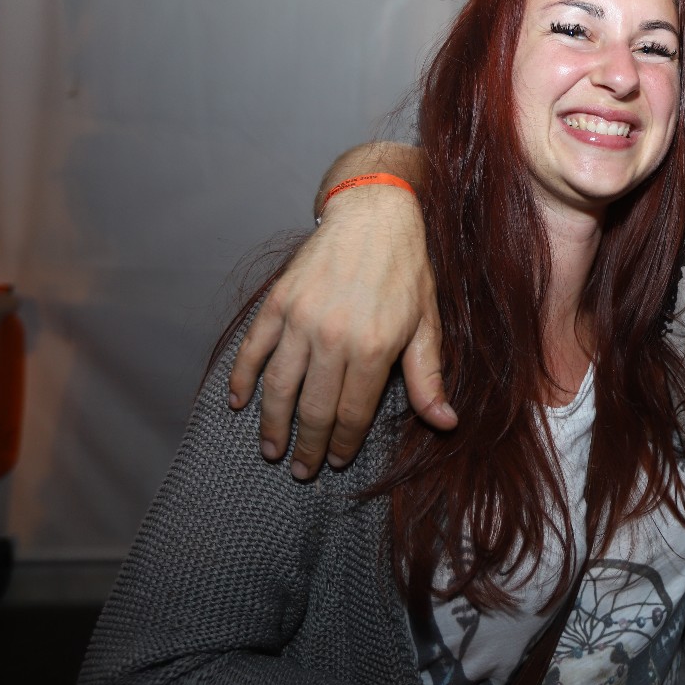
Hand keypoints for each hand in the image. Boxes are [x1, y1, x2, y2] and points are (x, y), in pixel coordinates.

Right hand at [227, 185, 452, 479]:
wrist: (373, 213)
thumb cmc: (405, 269)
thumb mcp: (426, 323)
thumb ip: (428, 378)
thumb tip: (446, 424)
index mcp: (374, 347)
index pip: (353, 413)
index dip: (344, 444)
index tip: (337, 461)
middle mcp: (333, 337)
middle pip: (314, 409)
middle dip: (308, 446)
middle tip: (302, 470)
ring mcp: (300, 319)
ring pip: (279, 387)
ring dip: (272, 425)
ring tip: (271, 450)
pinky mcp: (278, 301)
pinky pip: (253, 349)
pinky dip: (241, 379)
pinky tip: (238, 403)